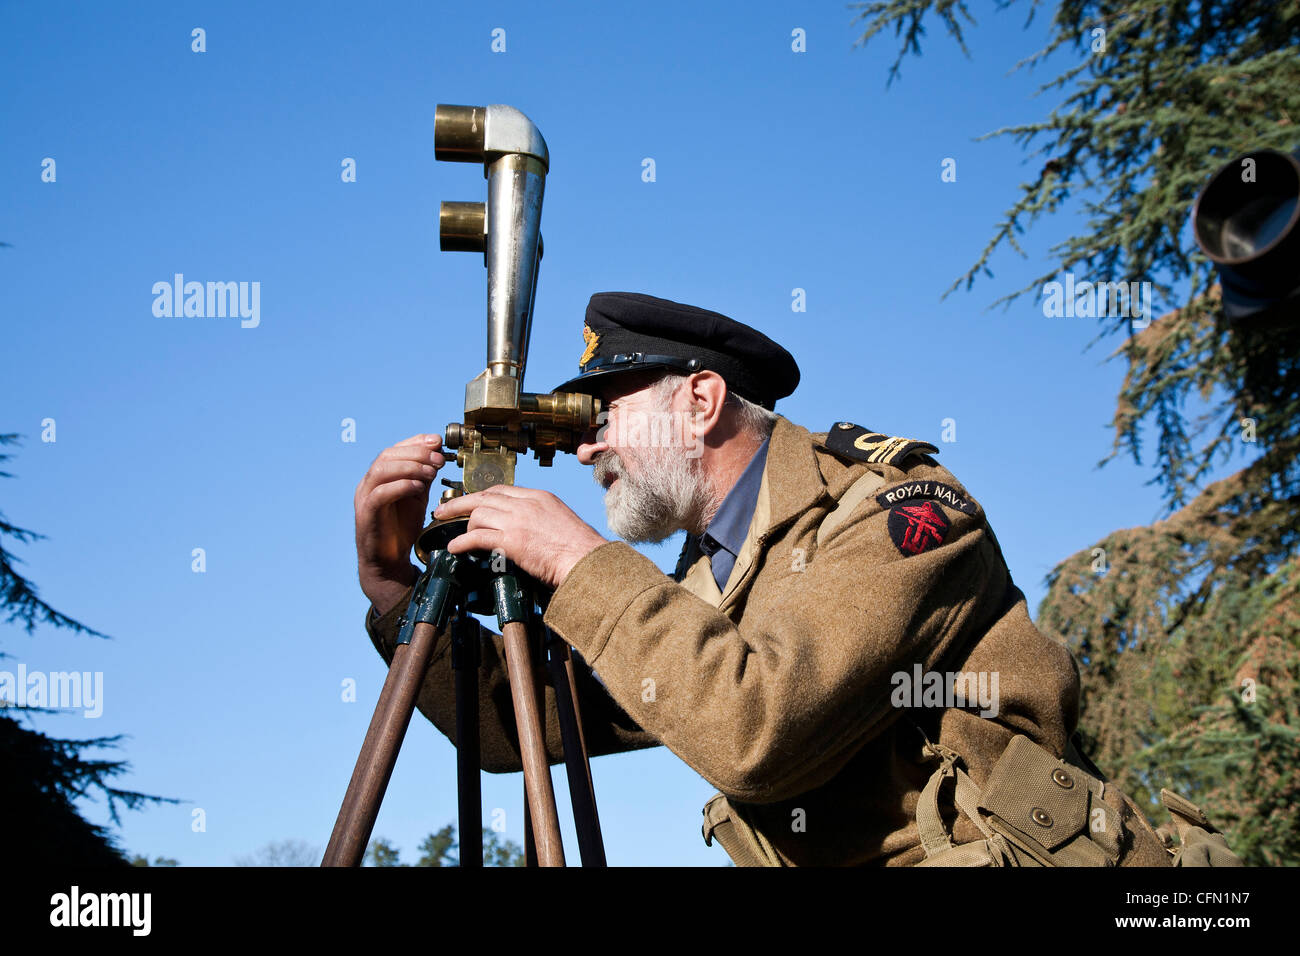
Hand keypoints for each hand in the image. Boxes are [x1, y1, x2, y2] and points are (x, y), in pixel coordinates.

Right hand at [355, 433, 446, 614]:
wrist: (388, 561)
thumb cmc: (401, 528)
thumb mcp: (417, 497)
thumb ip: (423, 476)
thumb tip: (438, 455)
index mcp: (380, 476)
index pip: (395, 449)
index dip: (416, 442)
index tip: (437, 441)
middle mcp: (369, 483)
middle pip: (388, 455)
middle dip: (416, 453)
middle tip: (438, 459)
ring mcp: (364, 498)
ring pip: (381, 470)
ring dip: (410, 467)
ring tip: (431, 472)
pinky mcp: (366, 514)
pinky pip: (379, 494)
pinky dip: (400, 486)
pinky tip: (418, 487)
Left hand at [433, 485, 606, 589]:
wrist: (588, 561)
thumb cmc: (579, 550)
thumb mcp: (560, 522)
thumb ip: (540, 519)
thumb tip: (526, 529)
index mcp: (539, 497)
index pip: (502, 489)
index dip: (481, 495)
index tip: (469, 502)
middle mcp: (527, 503)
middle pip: (484, 497)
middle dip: (460, 503)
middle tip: (443, 510)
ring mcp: (518, 520)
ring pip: (478, 514)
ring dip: (464, 526)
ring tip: (456, 536)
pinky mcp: (512, 540)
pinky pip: (477, 537)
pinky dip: (462, 542)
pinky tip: (455, 549)